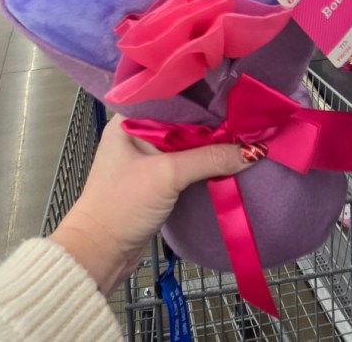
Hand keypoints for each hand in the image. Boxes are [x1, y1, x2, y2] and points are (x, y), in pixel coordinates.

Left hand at [50, 114, 252, 294]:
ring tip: (243, 137)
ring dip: (211, 145)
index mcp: (129, 120)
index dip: (203, 98)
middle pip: (184, 121)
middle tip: (247, 119)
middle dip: (213, 123)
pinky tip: (226, 160)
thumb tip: (251, 151)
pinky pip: (186, 163)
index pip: (173, 98)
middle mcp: (137, 133)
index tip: (234, 99)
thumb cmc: (121, 206)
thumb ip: (209, 159)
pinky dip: (204, 163)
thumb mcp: (167, 176)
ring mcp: (147, 157)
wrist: (101, 252)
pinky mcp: (156, 179)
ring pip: (187, 143)